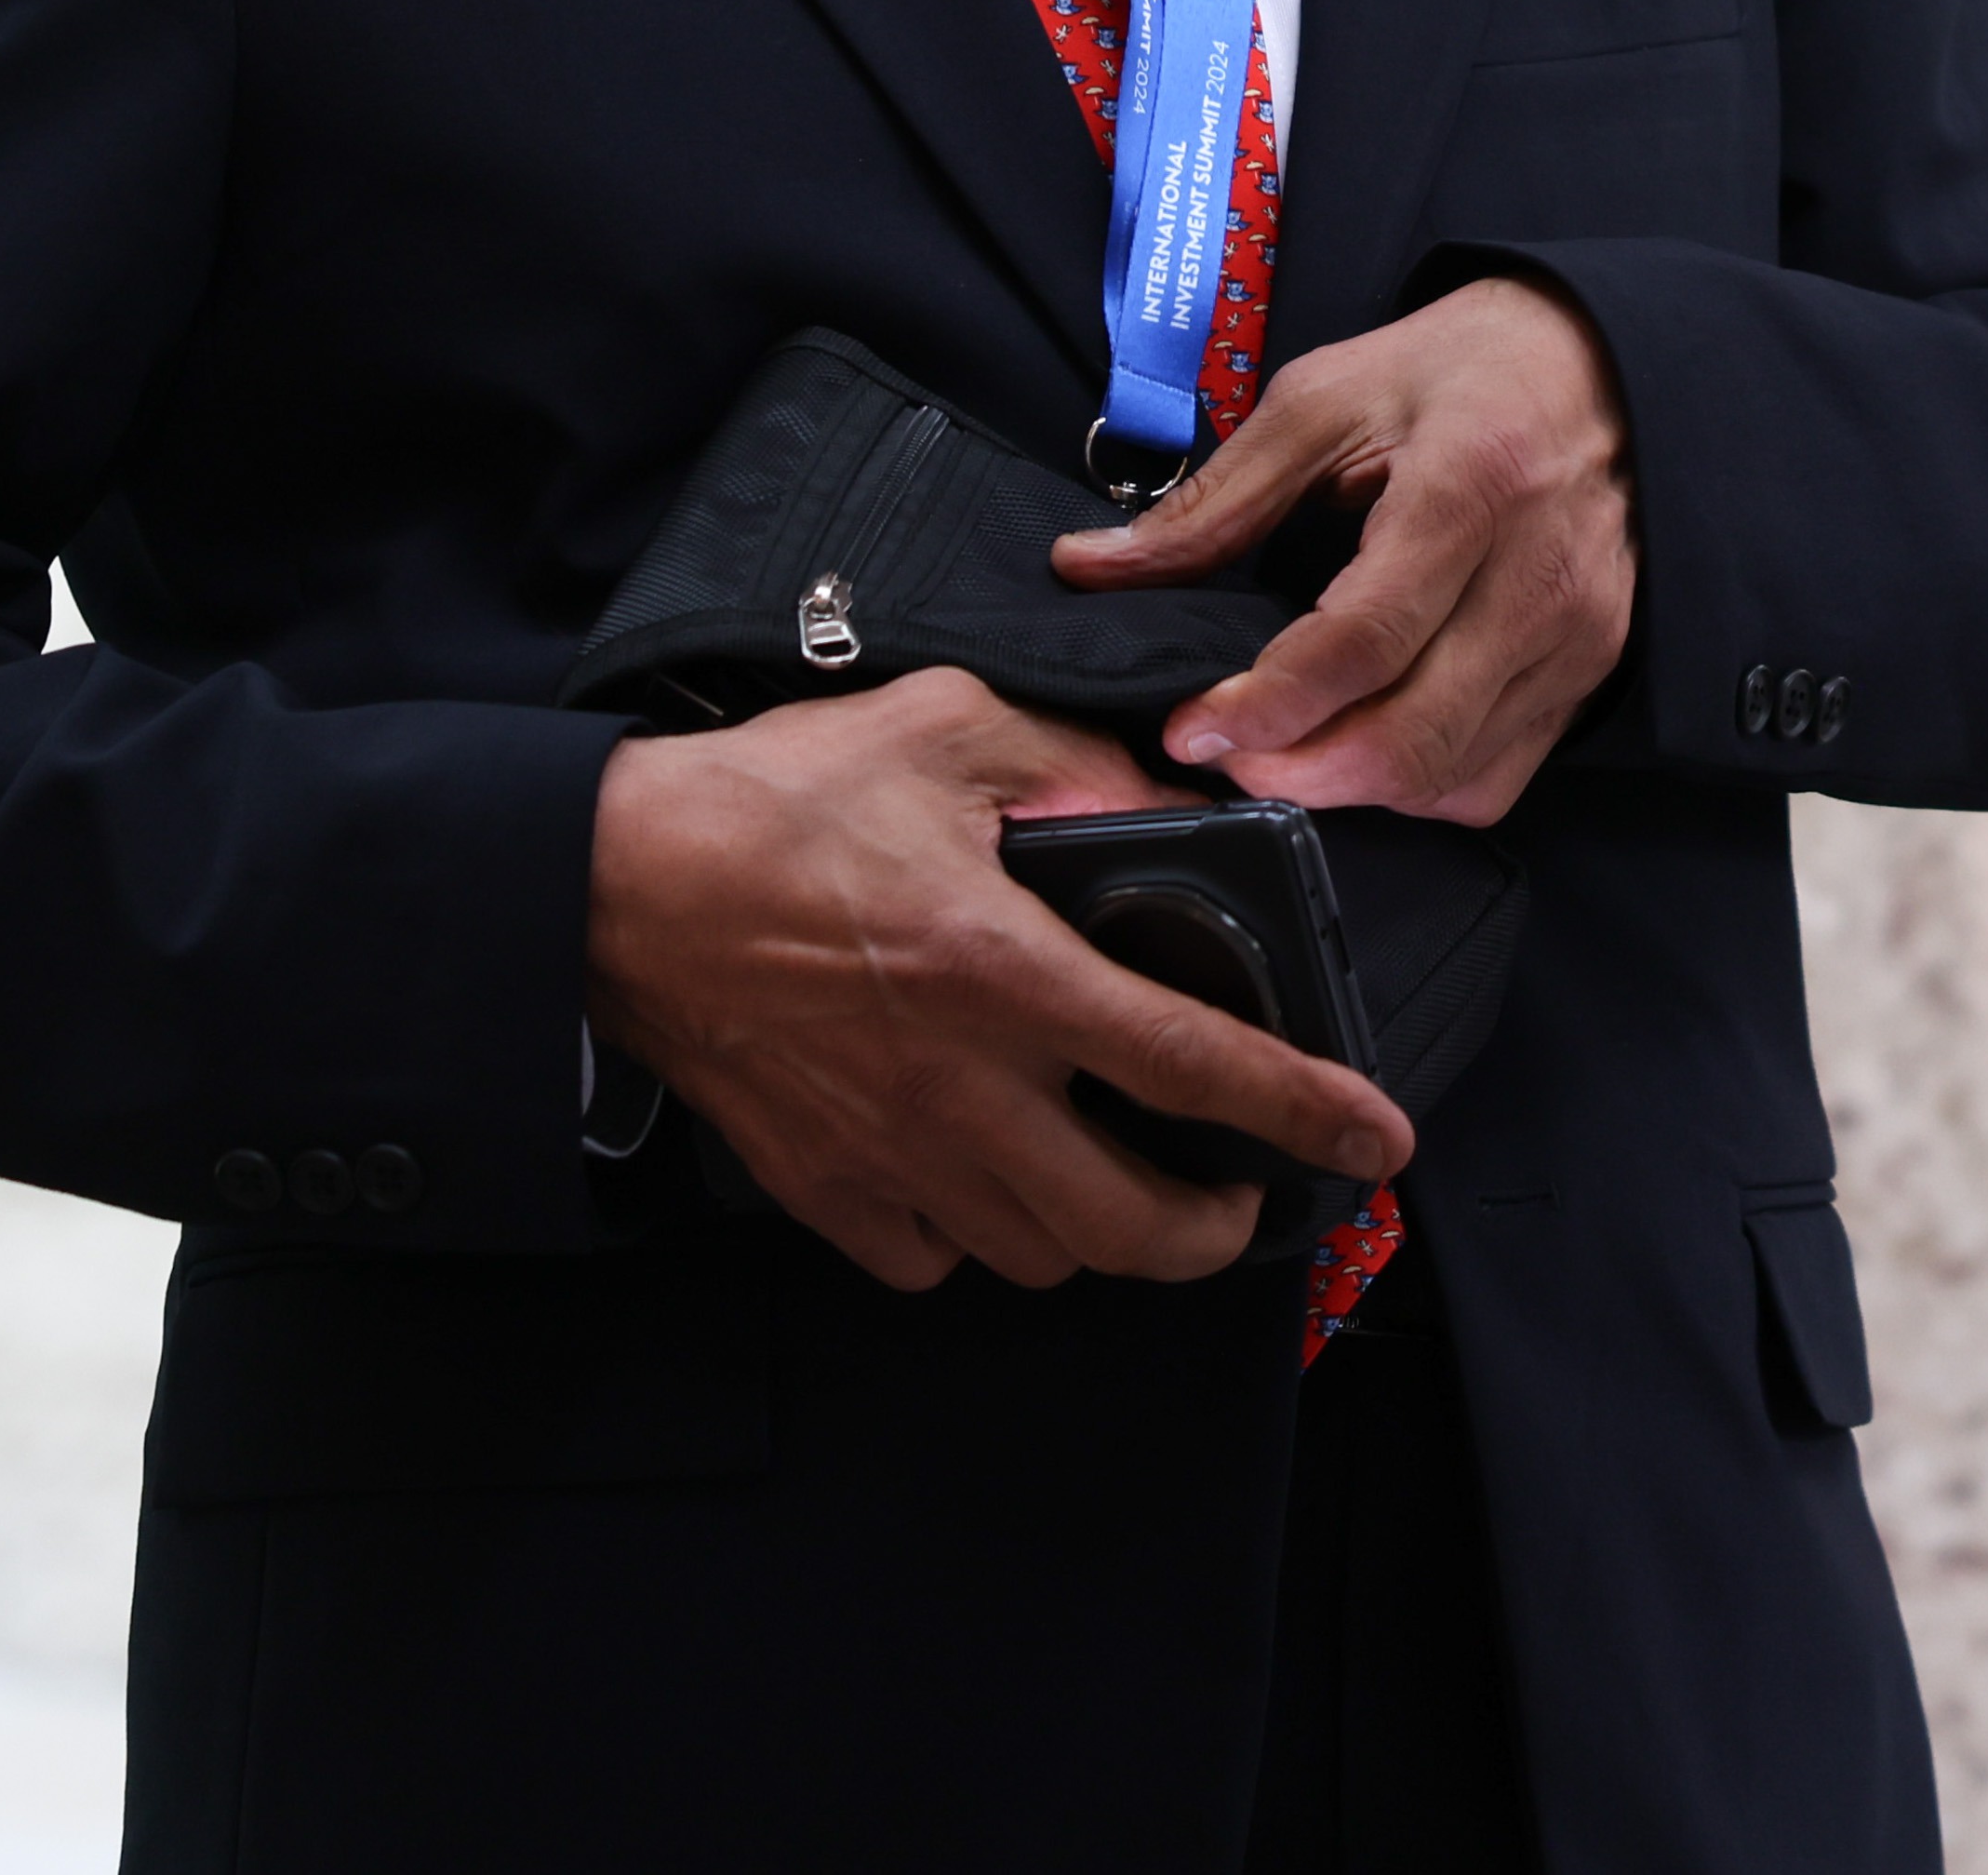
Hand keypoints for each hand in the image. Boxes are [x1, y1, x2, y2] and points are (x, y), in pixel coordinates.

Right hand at [582, 670, 1412, 1293]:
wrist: (611, 886)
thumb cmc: (771, 801)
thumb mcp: (942, 729)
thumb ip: (1069, 765)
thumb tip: (1165, 799)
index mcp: (1006, 972)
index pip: (1192, 1064)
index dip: (1303, 1112)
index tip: (1376, 1140)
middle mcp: (960, 1087)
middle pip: (1132, 1224)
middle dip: (1215, 1228)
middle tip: (1234, 1189)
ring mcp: (888, 1153)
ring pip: (1040, 1254)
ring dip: (1100, 1230)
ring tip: (1116, 1173)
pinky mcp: (822, 1188)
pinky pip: (934, 1258)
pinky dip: (977, 1235)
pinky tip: (984, 1175)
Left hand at [1049, 275, 1640, 822]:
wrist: (1601, 364)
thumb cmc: (1459, 370)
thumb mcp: (1325, 398)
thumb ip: (1213, 500)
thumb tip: (1089, 568)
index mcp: (1469, 487)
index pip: (1363, 641)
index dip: (1266, 707)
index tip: (1190, 727)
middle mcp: (1538, 577)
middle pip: (1410, 739)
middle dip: (1296, 774)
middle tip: (1222, 754)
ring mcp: (1577, 636)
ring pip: (1450, 778)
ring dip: (1348, 788)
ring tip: (1281, 748)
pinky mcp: (1589, 673)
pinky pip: (1494, 780)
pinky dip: (1414, 788)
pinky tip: (1364, 743)